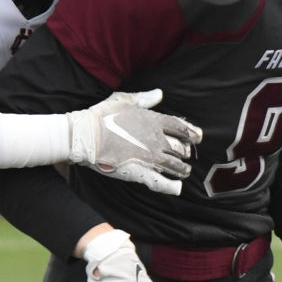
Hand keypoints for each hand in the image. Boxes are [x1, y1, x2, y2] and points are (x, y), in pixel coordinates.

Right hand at [67, 90, 202, 195]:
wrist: (84, 136)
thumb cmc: (102, 116)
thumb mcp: (124, 100)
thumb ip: (145, 98)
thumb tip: (159, 94)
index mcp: (154, 122)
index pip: (181, 128)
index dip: (191, 133)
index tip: (197, 137)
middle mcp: (157, 140)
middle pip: (180, 148)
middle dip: (185, 152)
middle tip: (185, 154)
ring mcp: (151, 158)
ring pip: (175, 166)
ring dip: (182, 169)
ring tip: (184, 171)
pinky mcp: (141, 173)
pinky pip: (162, 182)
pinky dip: (172, 186)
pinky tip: (178, 187)